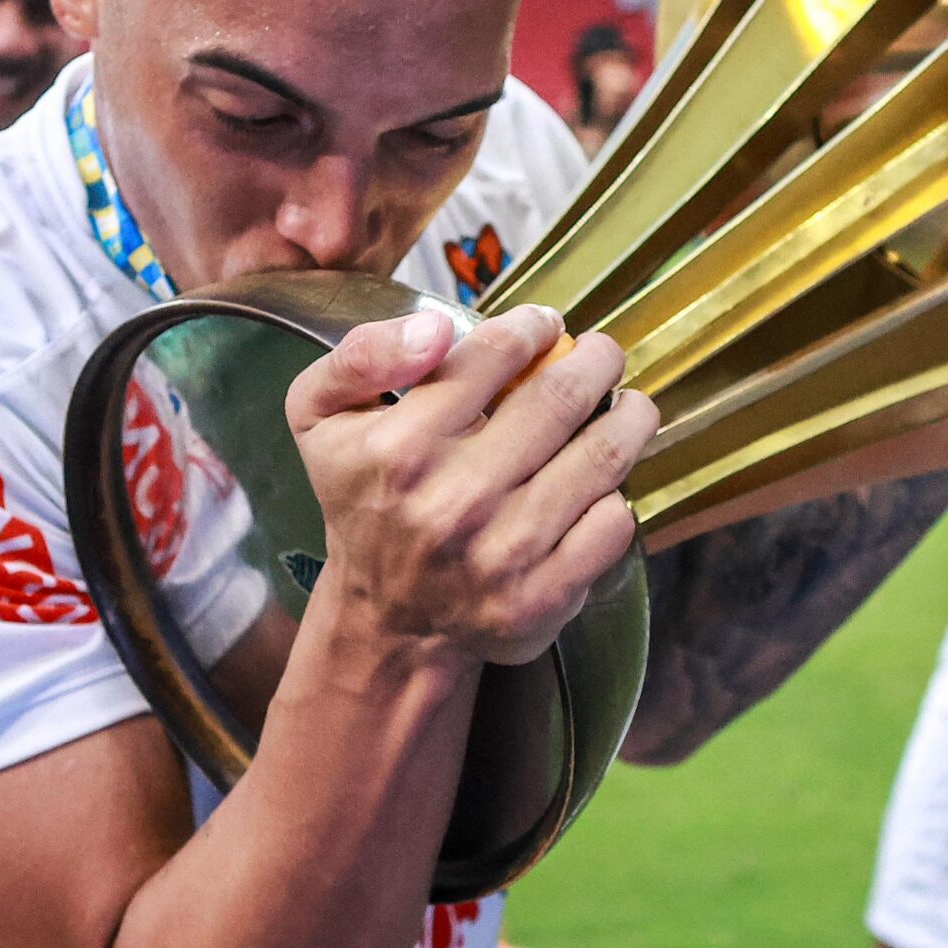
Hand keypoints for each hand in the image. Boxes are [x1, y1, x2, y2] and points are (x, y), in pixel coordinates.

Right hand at [286, 305, 658, 670]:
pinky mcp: (543, 597)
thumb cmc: (363, 502)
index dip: (534, 326)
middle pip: (563, 397)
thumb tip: (436, 327)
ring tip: (627, 405)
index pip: (496, 353)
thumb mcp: (318, 417)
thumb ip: (361, 355)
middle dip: (598, 361)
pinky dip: (617, 491)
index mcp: (400, 448)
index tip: (545, 326)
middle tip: (603, 355)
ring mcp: (503, 553)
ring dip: (629, 417)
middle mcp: (453, 501)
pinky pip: (612, 521)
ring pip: (602, 456)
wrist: (386, 620)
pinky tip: (601, 481)